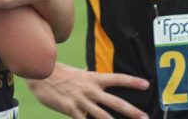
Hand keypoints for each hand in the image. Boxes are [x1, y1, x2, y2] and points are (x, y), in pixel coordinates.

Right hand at [27, 62, 149, 118]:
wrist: (41, 74)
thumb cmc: (60, 73)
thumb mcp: (78, 73)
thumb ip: (89, 79)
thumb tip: (96, 78)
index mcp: (94, 78)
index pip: (117, 78)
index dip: (132, 81)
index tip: (146, 84)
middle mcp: (90, 89)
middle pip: (115, 102)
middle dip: (131, 110)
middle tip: (144, 117)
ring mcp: (81, 101)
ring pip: (102, 115)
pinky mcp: (70, 110)